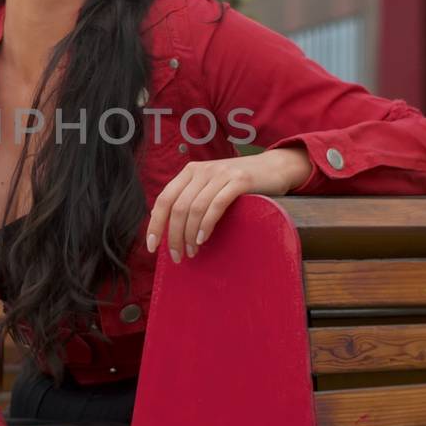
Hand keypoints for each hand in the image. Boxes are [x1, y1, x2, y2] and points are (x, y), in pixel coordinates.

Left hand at [145, 147, 311, 262]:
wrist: (273, 168)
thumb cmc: (238, 184)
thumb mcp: (211, 186)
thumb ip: (192, 199)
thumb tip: (170, 229)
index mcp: (190, 172)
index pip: (164, 199)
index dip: (155, 224)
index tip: (152, 247)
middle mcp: (202, 170)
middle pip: (178, 207)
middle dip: (173, 235)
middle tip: (177, 256)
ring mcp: (221, 174)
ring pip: (195, 208)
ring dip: (189, 235)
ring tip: (192, 252)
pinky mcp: (239, 181)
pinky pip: (216, 205)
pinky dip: (206, 224)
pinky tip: (203, 239)